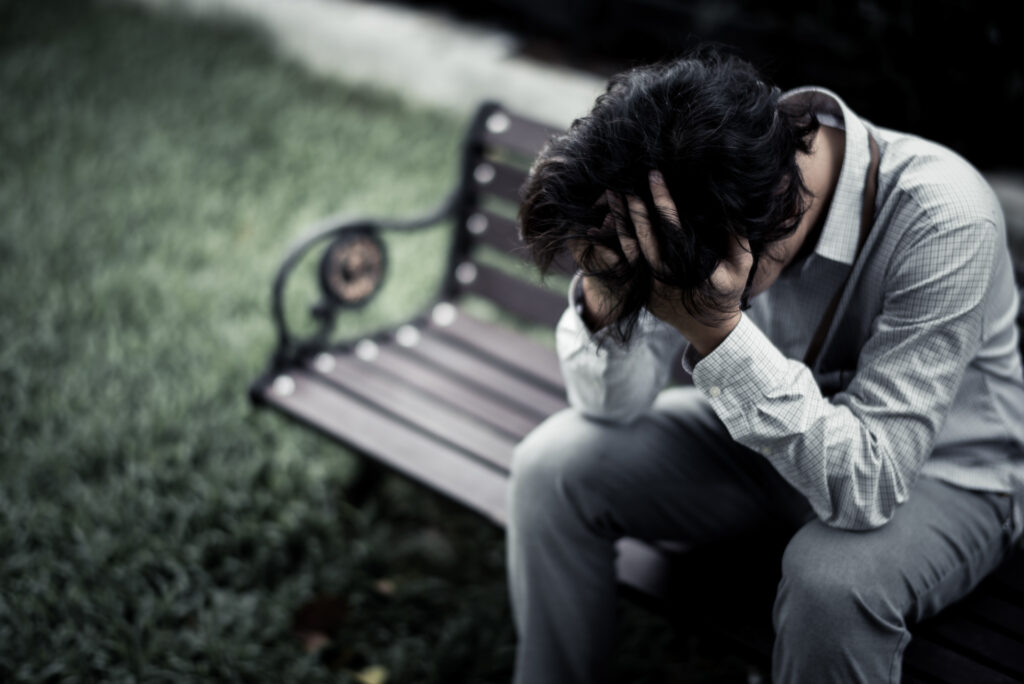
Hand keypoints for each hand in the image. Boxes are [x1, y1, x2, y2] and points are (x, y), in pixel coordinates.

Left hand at [608, 170, 751, 354]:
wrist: (708, 329)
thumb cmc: (727, 293)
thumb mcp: (740, 265)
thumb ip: (735, 236)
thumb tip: (729, 204)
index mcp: (686, 266)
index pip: (670, 225)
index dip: (662, 198)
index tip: (654, 175)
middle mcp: (662, 276)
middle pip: (643, 234)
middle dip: (633, 205)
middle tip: (624, 180)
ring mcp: (647, 285)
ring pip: (628, 247)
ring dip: (619, 220)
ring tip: (611, 195)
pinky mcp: (638, 289)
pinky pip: (624, 261)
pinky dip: (615, 240)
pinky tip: (608, 220)